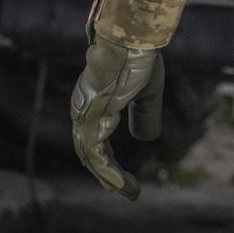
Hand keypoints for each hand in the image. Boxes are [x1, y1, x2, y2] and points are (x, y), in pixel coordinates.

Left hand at [70, 32, 164, 199]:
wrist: (131, 39)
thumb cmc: (138, 57)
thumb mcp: (148, 90)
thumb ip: (145, 114)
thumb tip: (146, 140)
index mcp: (95, 102)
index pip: (97, 139)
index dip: (109, 160)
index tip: (125, 176)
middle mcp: (84, 111)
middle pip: (90, 152)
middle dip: (107, 175)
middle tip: (125, 191)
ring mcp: (85, 116)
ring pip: (92, 158)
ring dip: (110, 179)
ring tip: (129, 193)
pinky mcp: (90, 120)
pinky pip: (96, 157)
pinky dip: (109, 174)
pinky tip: (123, 185)